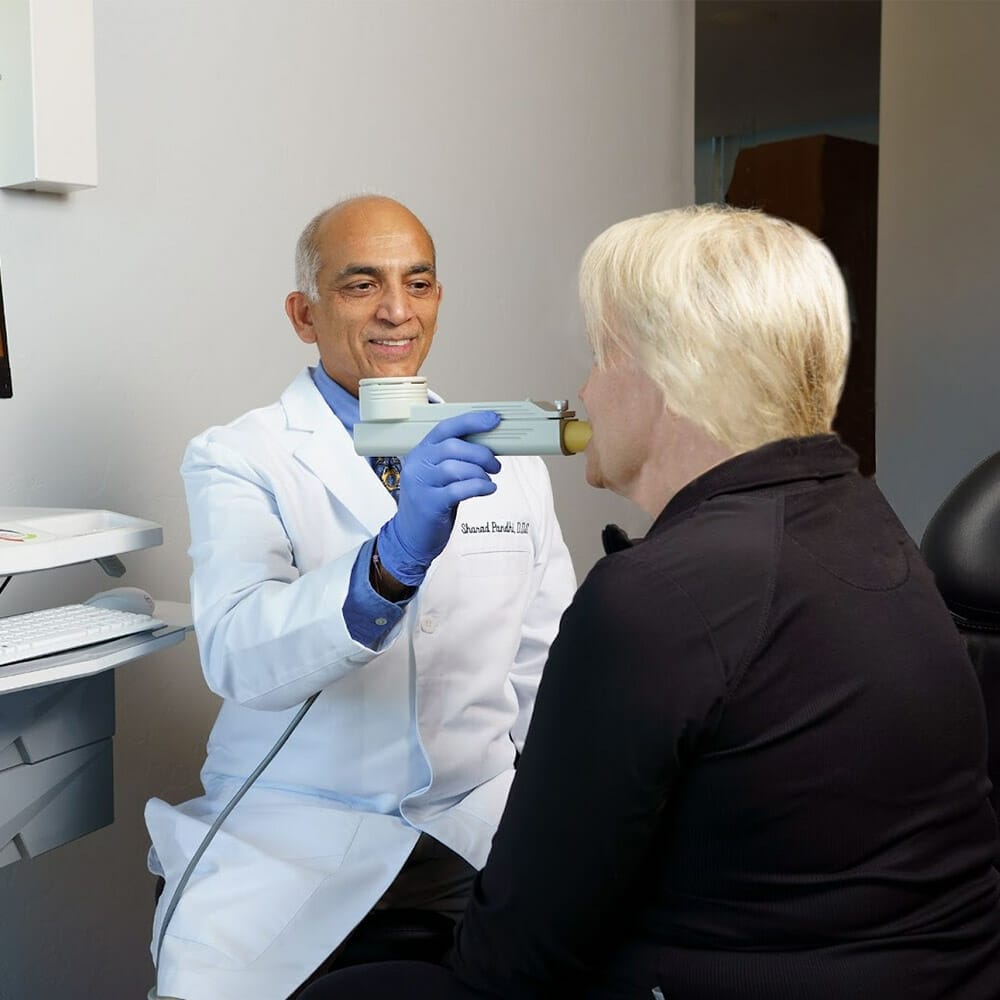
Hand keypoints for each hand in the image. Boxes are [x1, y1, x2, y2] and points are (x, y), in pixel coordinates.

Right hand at [377, 411, 501, 585]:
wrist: (410, 536)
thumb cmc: (431, 501)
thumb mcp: (439, 474)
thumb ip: (457, 458)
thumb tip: (489, 445)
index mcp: (421, 451)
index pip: (445, 428)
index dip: (471, 421)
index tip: (493, 419)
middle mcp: (417, 464)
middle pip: (453, 447)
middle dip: (481, 453)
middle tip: (495, 465)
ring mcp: (421, 484)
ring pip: (455, 468)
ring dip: (480, 472)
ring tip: (489, 480)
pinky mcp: (428, 504)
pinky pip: (458, 490)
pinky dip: (479, 487)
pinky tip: (488, 489)